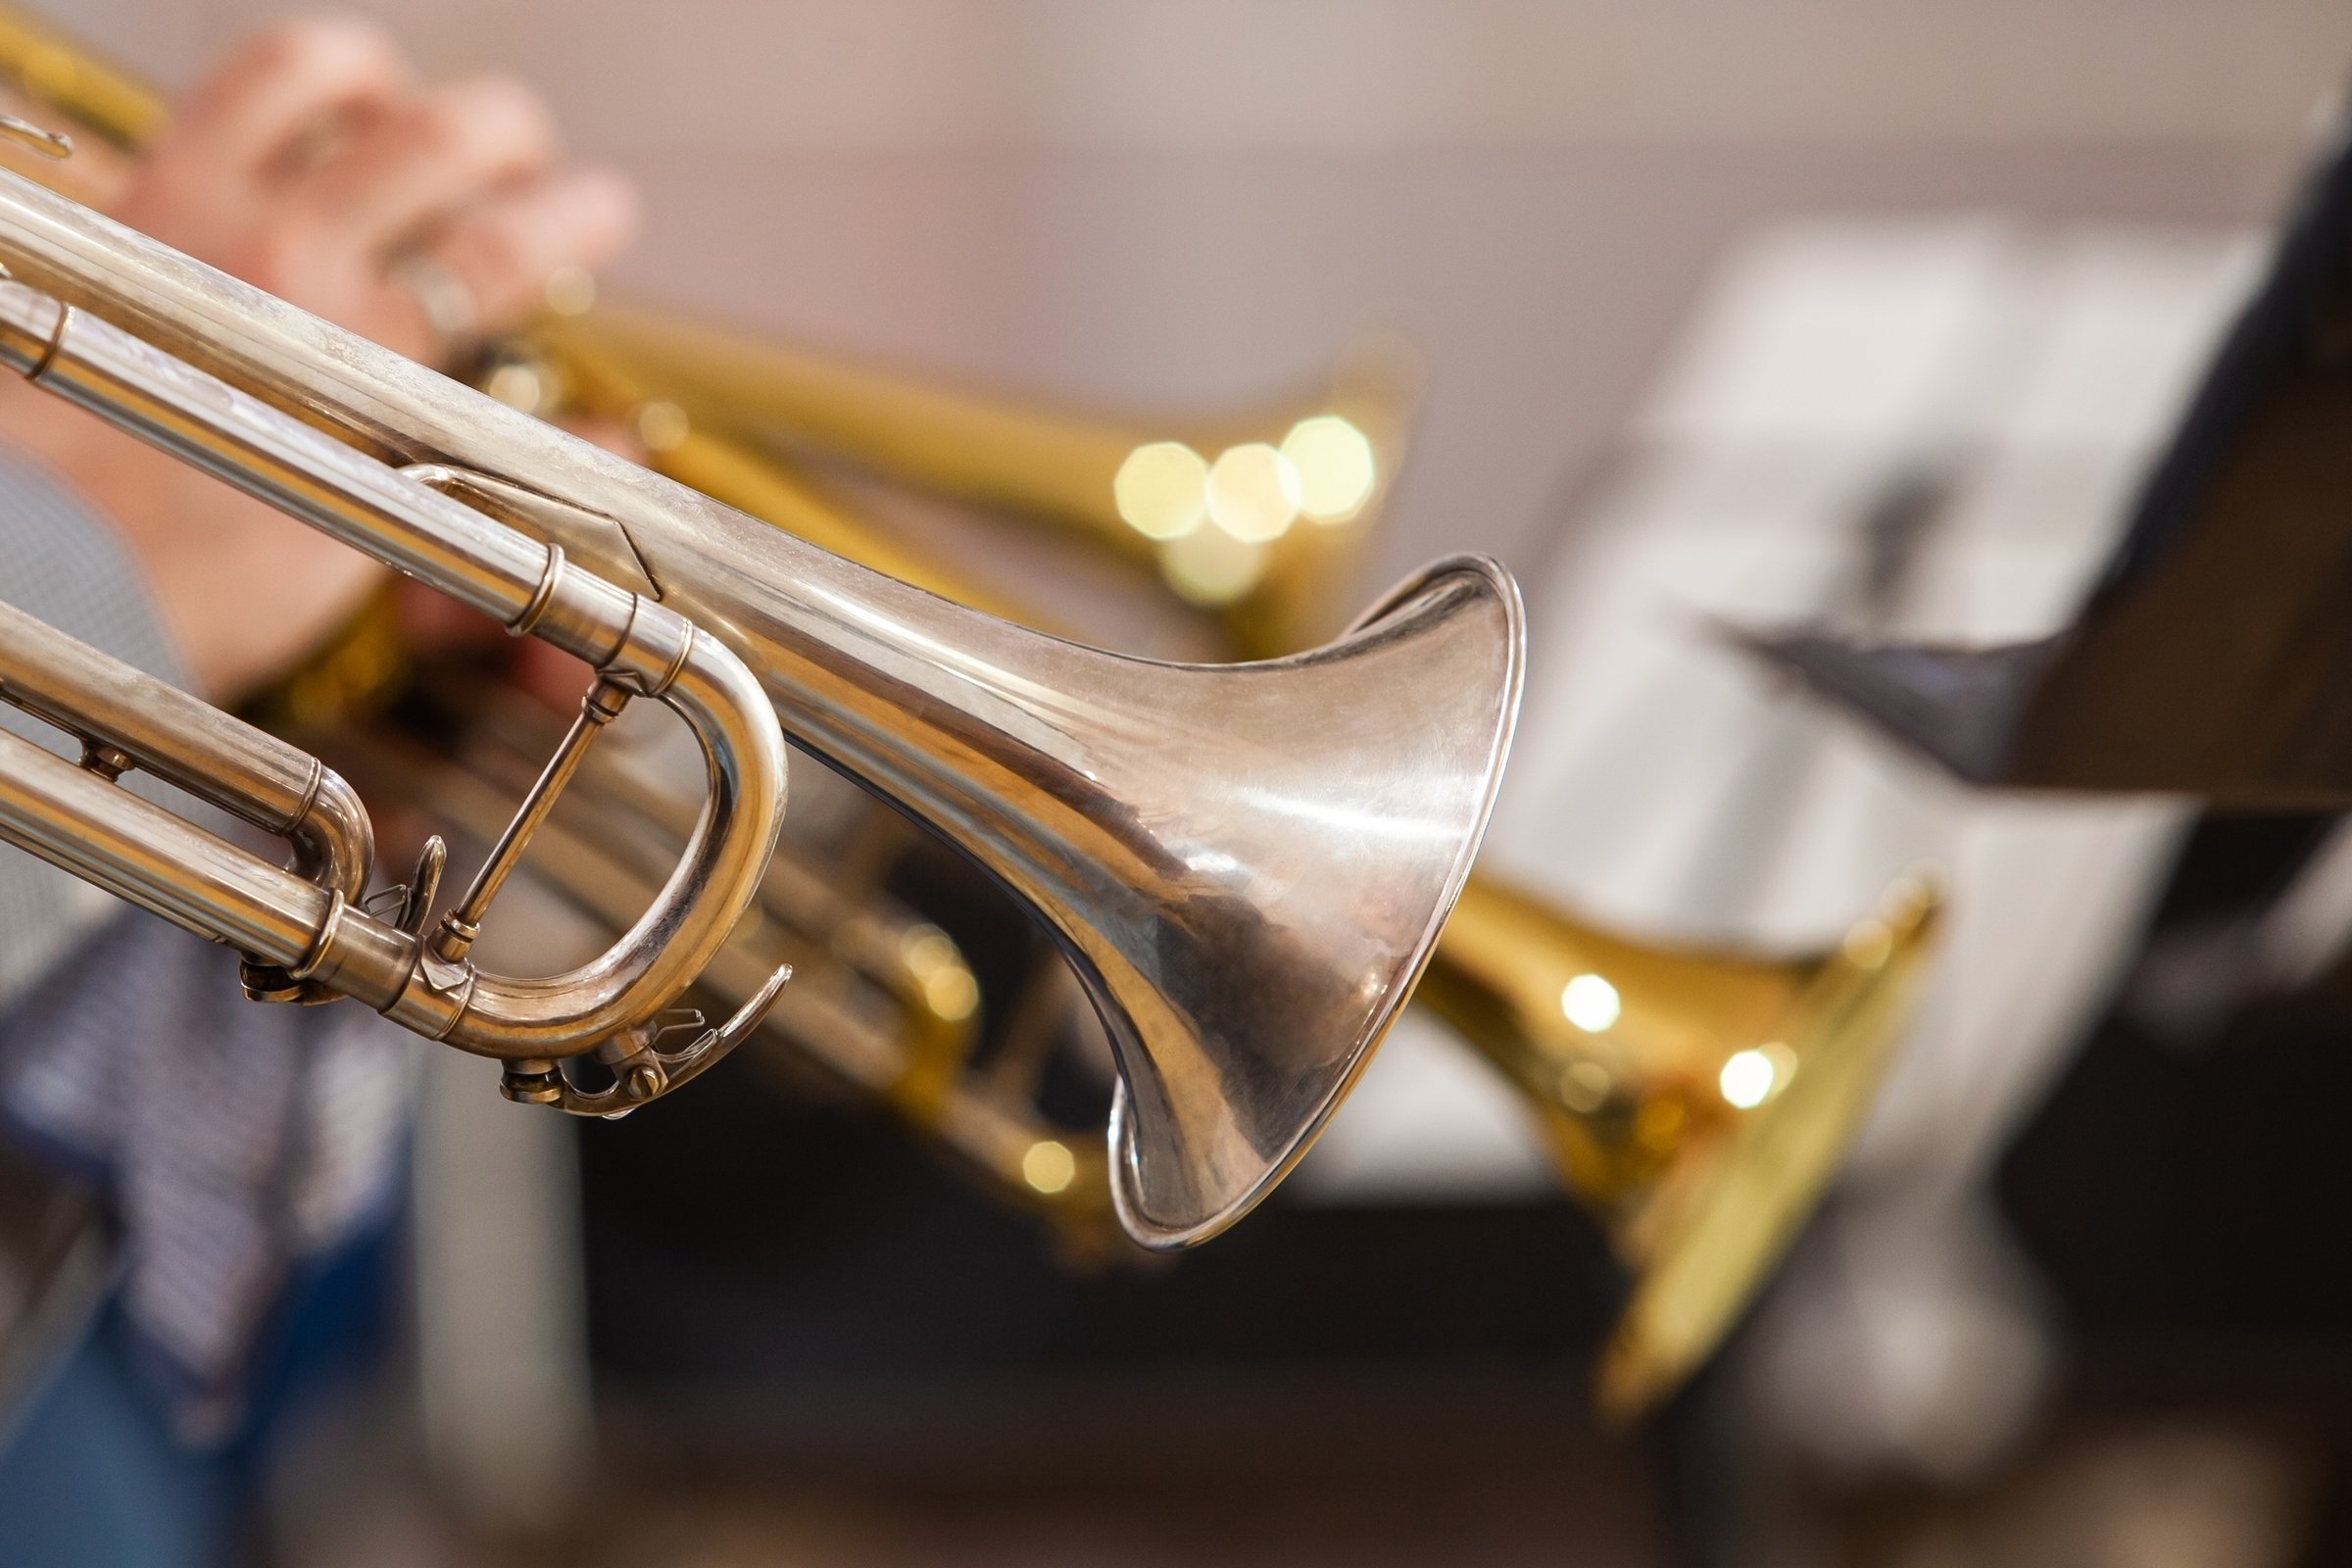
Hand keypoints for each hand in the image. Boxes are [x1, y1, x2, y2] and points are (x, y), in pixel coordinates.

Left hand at [0, 17, 638, 700]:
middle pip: (422, 140)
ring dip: (361, 74)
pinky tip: (244, 127)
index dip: (569, 218)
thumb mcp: (386, 546)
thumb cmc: (195, 587)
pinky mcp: (99, 211)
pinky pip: (168, 114)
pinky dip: (224, 105)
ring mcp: (179, 213)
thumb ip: (507, 478)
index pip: (501, 249)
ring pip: (289, 77)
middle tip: (523, 146)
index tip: (602, 207)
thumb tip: (607, 434)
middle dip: (496, 130)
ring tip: (388, 92)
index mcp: (364, 347)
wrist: (38, 574)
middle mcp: (280, 258)